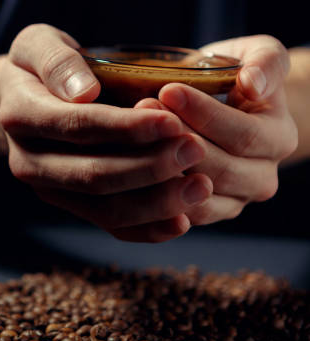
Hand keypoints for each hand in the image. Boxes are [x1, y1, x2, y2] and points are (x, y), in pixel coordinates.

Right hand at [0, 24, 211, 241]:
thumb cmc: (37, 68)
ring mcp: (50, 189)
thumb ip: (57, 62)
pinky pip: (109, 225)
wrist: (20, 103)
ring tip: (200, 188)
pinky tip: (182, 221)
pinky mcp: (71, 205)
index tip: (172, 122)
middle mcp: (29, 162)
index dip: (126, 129)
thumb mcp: (37, 45)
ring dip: (156, 203)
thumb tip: (84, 92)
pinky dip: (146, 229)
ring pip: (105, 209)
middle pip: (93, 175)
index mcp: (20, 117)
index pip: (77, 126)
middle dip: (149, 168)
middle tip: (196, 150)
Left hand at [136, 35, 297, 225]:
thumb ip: (265, 62)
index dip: (205, 114)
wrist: (223, 109)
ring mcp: (235, 200)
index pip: (244, 134)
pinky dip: (156, 195)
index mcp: (279, 140)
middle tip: (141, 109)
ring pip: (198, 196)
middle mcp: (263, 178)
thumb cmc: (236, 77)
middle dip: (177, 140)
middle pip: (220, 169)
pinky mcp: (207, 214)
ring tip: (131, 135)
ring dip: (162, 167)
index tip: (168, 90)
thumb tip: (253, 84)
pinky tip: (130, 168)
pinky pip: (181, 215)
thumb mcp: (258, 56)